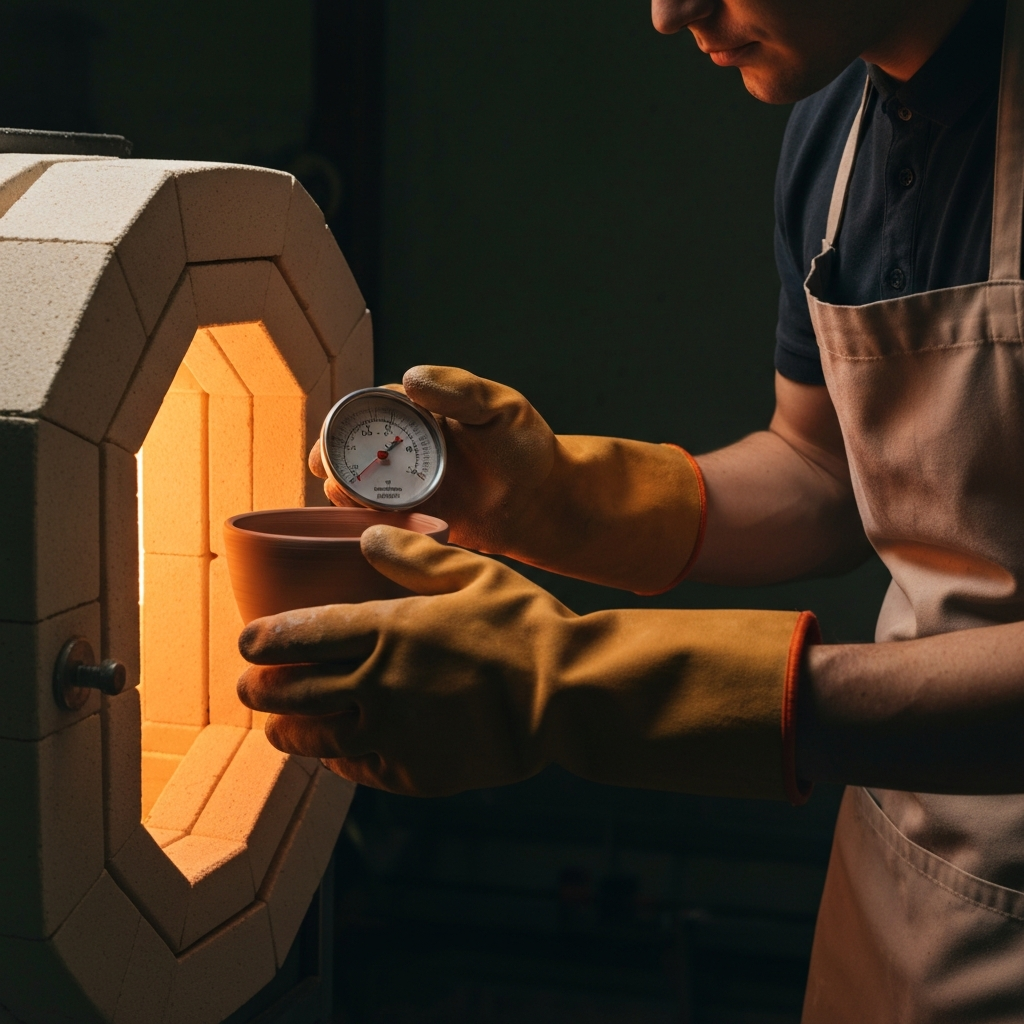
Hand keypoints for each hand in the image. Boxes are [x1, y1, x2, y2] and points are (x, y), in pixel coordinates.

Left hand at [237, 525, 813, 800]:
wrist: (565, 696)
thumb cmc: (524, 627)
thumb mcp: (473, 572)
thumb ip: (415, 554)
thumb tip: (367, 533)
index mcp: (387, 629)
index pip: (302, 635)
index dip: (264, 640)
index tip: (247, 643)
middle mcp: (377, 684)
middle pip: (294, 693)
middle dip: (262, 691)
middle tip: (249, 689)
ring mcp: (393, 733)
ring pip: (317, 739)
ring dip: (289, 734)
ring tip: (279, 731)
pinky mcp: (415, 773)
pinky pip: (361, 771)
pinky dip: (340, 763)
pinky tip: (338, 758)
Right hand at [309, 367, 557, 553]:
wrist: (545, 502)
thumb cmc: (526, 447)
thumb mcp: (498, 407)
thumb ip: (458, 390)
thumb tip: (409, 378)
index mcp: (422, 413)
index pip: (373, 409)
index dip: (349, 419)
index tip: (337, 430)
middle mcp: (409, 447)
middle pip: (355, 447)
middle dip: (333, 456)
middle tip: (324, 467)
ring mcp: (410, 484)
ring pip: (361, 484)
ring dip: (344, 488)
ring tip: (341, 492)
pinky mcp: (416, 519)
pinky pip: (380, 518)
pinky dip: (365, 518)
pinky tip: (361, 519)